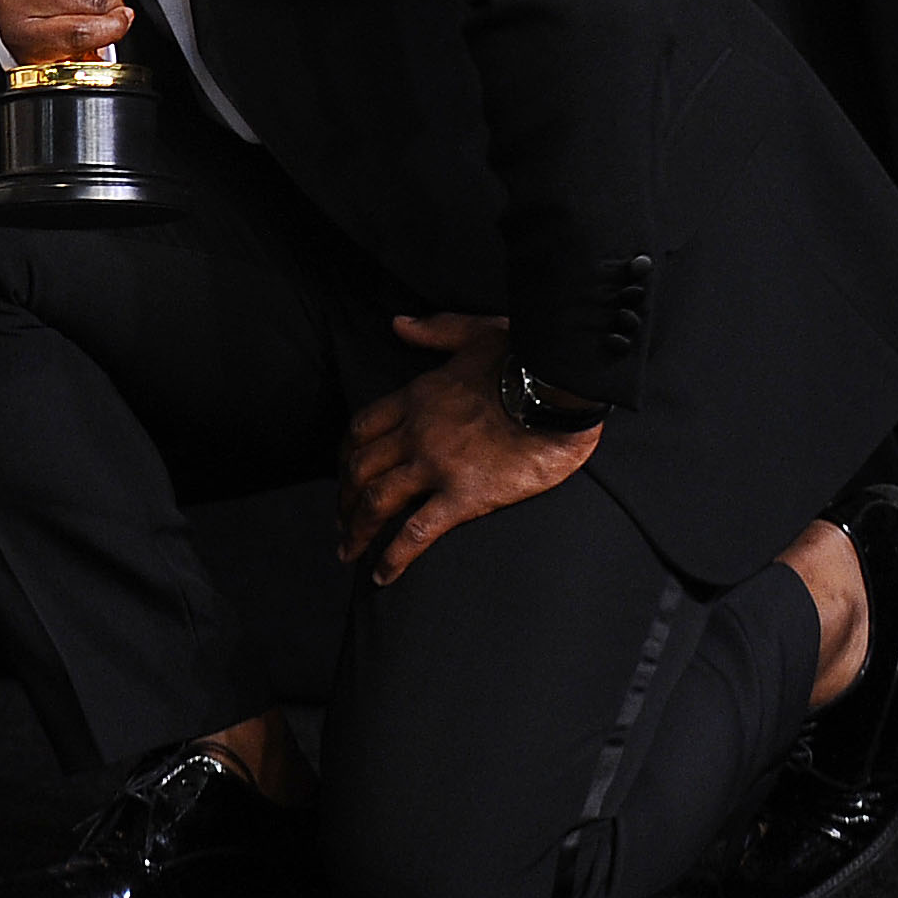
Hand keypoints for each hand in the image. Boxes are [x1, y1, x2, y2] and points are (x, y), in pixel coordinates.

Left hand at [336, 314, 599, 584]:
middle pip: (361, 469)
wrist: (558, 389)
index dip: (347, 455)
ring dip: (357, 529)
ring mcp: (436, 465)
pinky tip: (382, 574)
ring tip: (348, 553)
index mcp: (416, 398)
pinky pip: (417, 531)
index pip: (362, 429)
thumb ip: (434, 330)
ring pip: (378, 500)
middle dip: (344, 498)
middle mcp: (415, 433)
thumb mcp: (474, 332)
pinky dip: (394, 555)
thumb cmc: (523, 358)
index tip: (344, 473)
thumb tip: (399, 323)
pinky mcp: (464, 495)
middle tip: (339, 522)